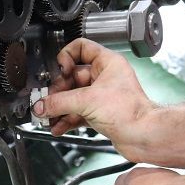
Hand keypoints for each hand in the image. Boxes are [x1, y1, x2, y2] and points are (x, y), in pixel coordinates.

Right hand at [33, 38, 155, 159]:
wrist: (143, 136)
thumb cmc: (130, 112)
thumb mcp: (87, 101)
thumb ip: (59, 102)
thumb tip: (41, 105)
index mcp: (107, 63)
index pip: (81, 48)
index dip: (66, 57)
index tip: (58, 70)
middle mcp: (105, 77)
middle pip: (72, 77)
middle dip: (57, 91)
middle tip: (46, 101)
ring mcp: (102, 96)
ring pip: (73, 97)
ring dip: (59, 108)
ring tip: (47, 116)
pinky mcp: (100, 113)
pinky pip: (77, 113)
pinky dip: (66, 119)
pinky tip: (57, 126)